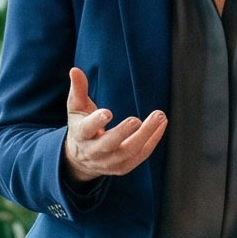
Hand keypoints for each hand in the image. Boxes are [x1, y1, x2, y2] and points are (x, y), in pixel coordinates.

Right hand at [60, 66, 166, 185]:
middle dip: (124, 132)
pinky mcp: (123, 168)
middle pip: (109, 144)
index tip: (108, 112)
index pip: (86, 130)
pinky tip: (161, 125)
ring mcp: (109, 162)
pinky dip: (152, 140)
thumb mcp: (76, 108)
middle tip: (137, 119)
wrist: (81, 158)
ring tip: (159, 117)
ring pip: (129, 151)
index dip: (96, 122)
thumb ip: (78, 90)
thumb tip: (75, 70)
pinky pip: (141, 155)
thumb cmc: (81, 126)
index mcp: (80, 135)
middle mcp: (94, 152)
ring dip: (146, 135)